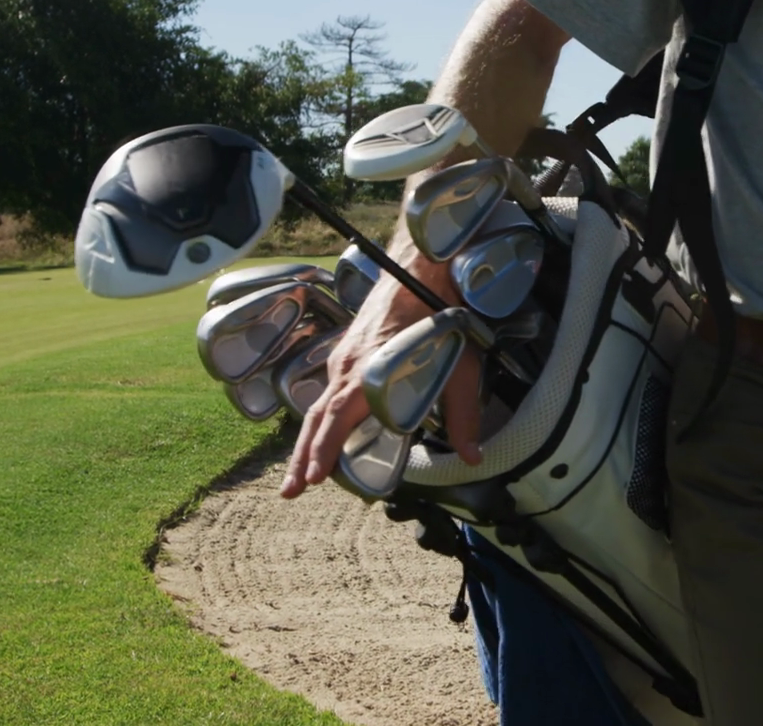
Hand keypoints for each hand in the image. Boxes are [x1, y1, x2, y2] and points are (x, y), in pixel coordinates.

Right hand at [278, 248, 485, 498]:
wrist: (422, 269)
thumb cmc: (441, 316)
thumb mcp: (459, 369)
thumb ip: (463, 416)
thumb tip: (474, 457)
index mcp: (367, 375)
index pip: (334, 421)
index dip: (322, 452)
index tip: (310, 480)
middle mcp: (346, 367)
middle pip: (315, 420)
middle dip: (301, 459)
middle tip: (289, 493)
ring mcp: (343, 357)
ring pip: (318, 405)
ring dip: (308, 441)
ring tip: (302, 474)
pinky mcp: (347, 350)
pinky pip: (328, 389)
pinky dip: (321, 418)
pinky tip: (324, 434)